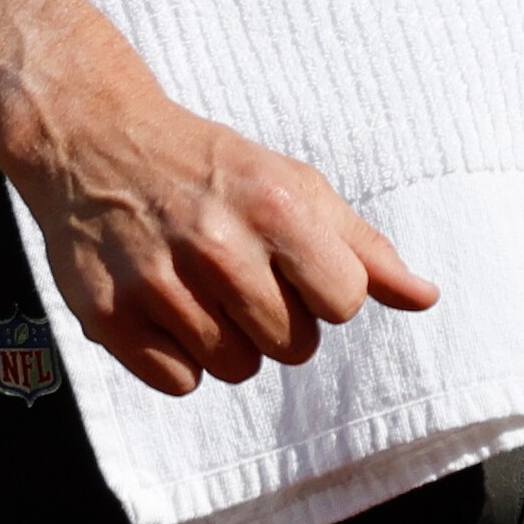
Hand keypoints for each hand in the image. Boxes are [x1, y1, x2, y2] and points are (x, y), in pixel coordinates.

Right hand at [0, 22, 436, 397]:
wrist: (96, 141)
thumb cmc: (213, 170)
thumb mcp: (294, 186)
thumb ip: (363, 248)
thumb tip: (426, 298)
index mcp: (275, 208)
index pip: (344, 303)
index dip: (326, 293)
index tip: (295, 267)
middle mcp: (216, 245)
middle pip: (293, 347)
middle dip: (278, 321)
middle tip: (242, 277)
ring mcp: (158, 282)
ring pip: (236, 370)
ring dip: (227, 342)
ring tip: (201, 290)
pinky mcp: (108, 315)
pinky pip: (179, 383)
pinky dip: (177, 358)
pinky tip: (165, 309)